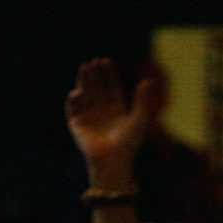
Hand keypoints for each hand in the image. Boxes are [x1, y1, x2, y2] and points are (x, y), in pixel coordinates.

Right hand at [65, 57, 152, 173]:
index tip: (107, 61)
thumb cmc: (129, 143)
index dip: (109, 74)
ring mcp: (89, 117)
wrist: (114, 161)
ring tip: (85, 68)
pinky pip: (73, 110)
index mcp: (117, 109)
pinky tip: (77, 92)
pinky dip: (74, 101)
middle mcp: (102, 111)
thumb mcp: (139, 119)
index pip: (112, 87)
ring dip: (84, 81)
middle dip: (95, 74)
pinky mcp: (77, 126)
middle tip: (95, 61)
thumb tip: (149, 81)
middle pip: (97, 87)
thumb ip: (142, 100)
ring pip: (85, 94)